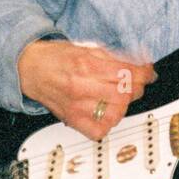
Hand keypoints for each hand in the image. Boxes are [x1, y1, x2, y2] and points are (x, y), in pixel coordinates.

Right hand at [17, 39, 156, 140]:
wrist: (30, 69)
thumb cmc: (57, 57)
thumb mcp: (87, 48)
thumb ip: (114, 57)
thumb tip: (139, 64)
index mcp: (86, 65)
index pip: (126, 73)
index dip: (143, 73)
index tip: (148, 73)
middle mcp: (81, 86)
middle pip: (124, 94)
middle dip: (135, 89)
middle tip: (134, 85)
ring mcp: (77, 106)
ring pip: (116, 114)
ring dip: (124, 106)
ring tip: (120, 98)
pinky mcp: (72, 119)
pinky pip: (99, 130)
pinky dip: (109, 124)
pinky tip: (108, 113)